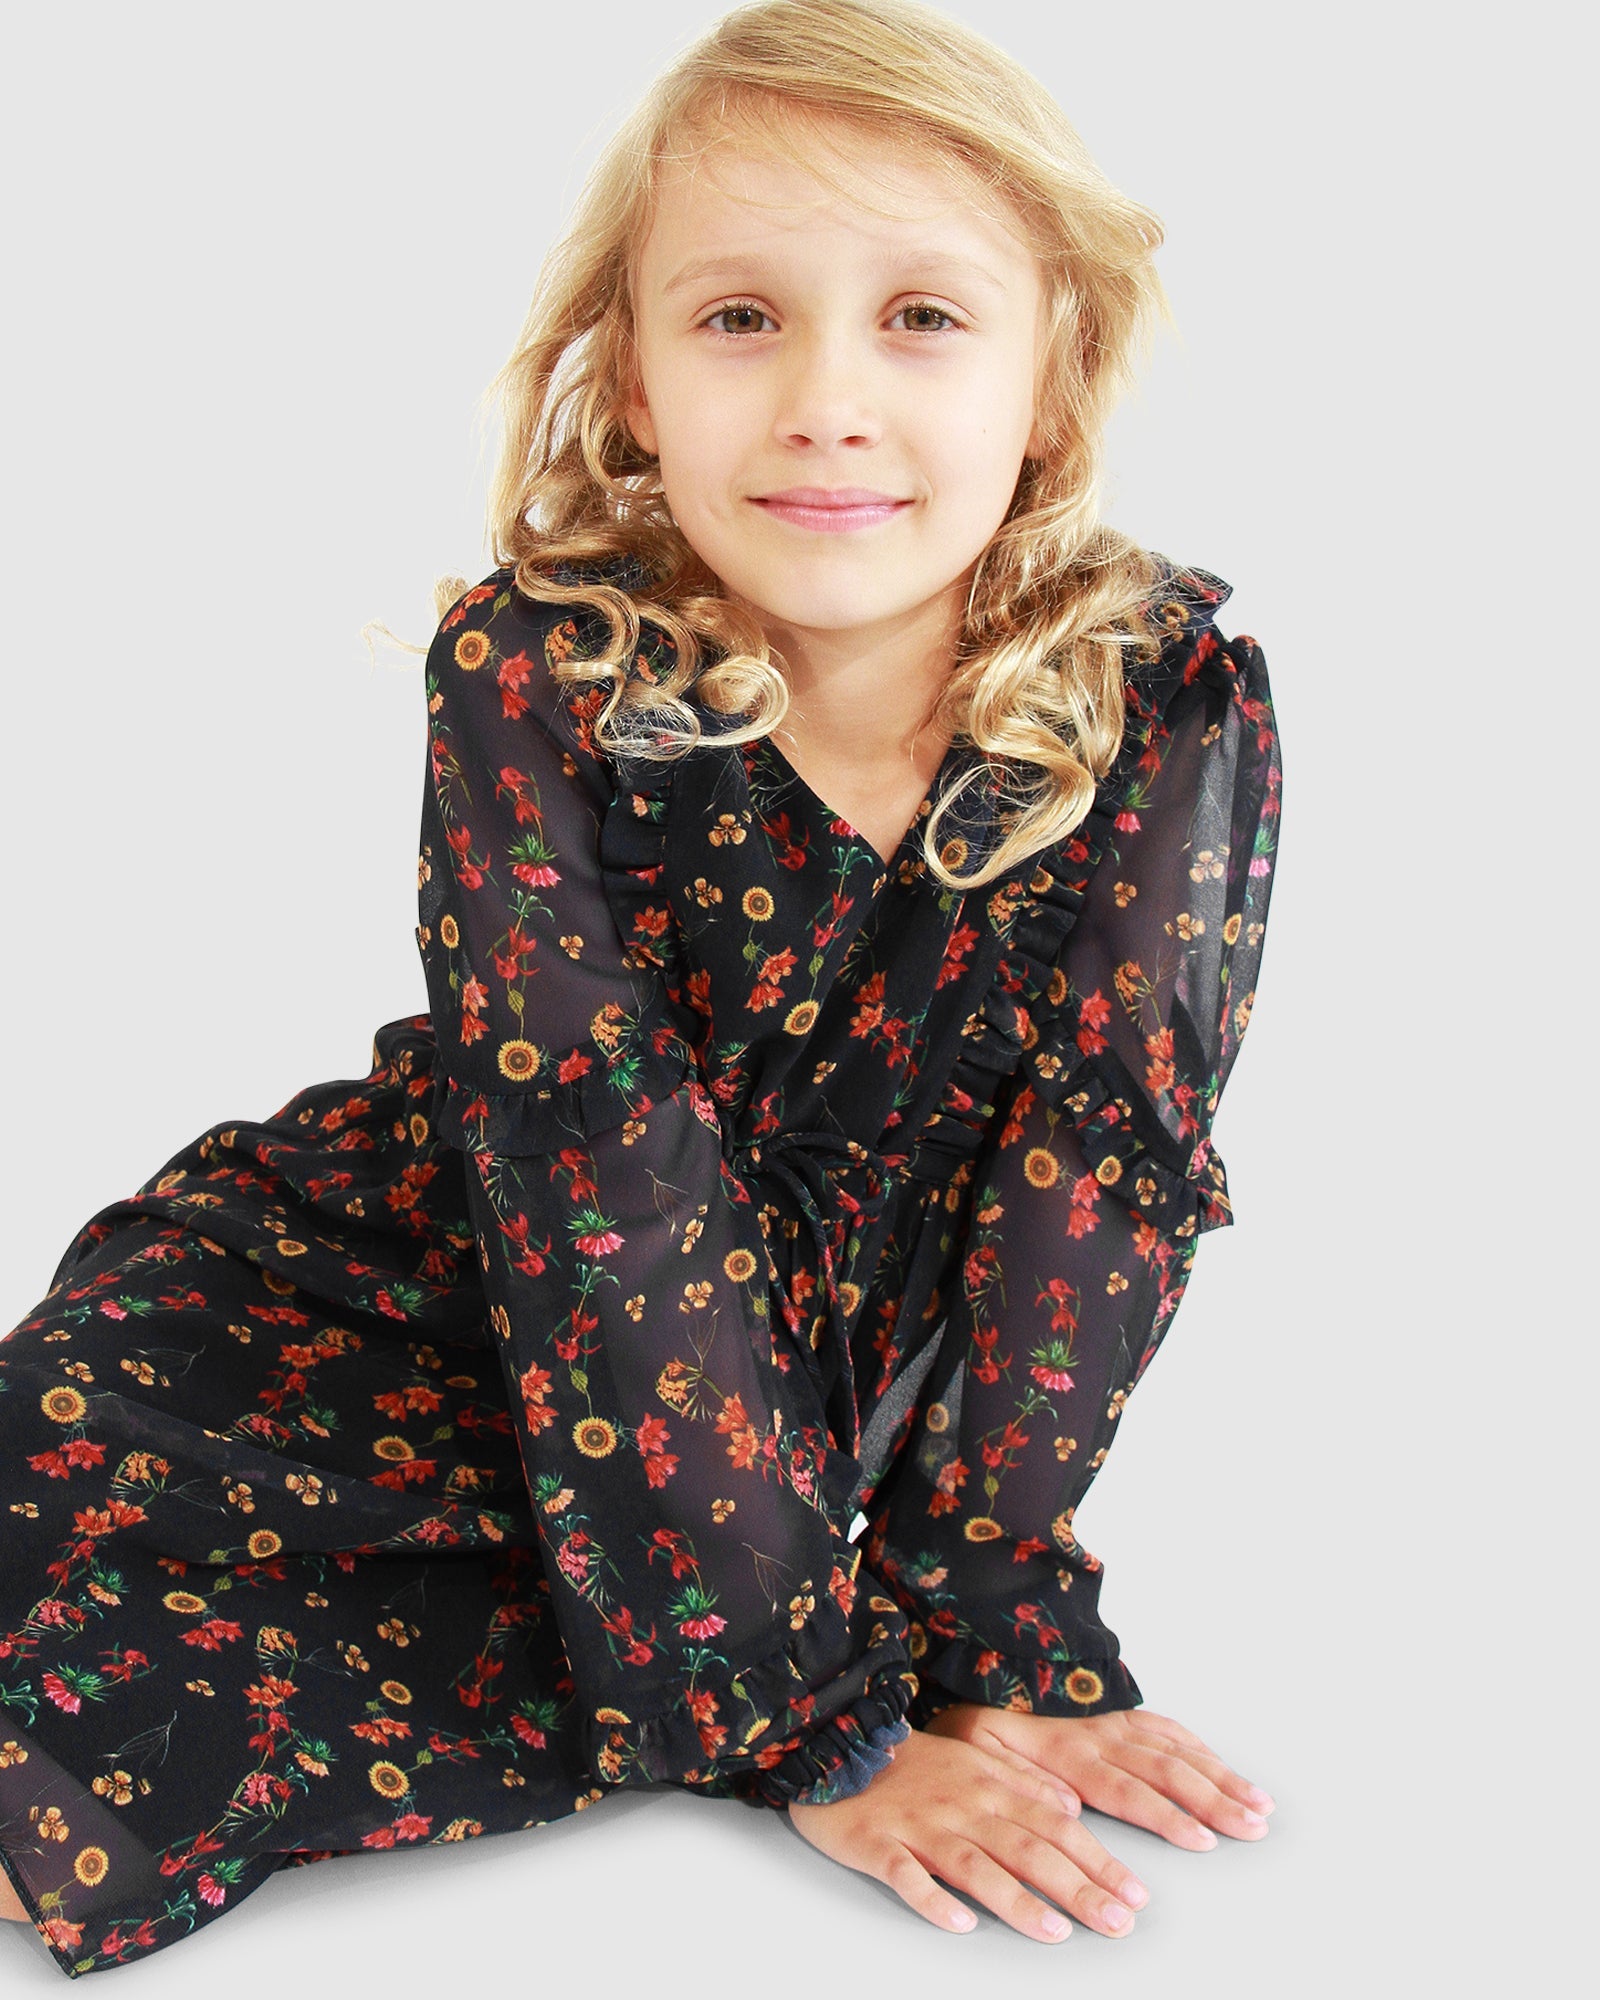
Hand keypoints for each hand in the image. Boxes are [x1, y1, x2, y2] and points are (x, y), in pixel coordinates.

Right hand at [786, 1722, 1148, 1942]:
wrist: (838, 1742)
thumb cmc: (913, 1762)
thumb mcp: (974, 1759)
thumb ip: (1022, 1781)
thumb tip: (1071, 1806)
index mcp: (989, 1786)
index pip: (1056, 1826)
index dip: (1098, 1860)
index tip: (1136, 1893)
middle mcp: (963, 1806)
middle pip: (1027, 1849)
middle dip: (1077, 1888)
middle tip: (1119, 1923)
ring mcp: (920, 1827)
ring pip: (976, 1866)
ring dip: (1018, 1901)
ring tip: (1056, 1932)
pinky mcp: (877, 1845)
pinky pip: (907, 1876)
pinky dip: (932, 1899)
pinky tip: (958, 1922)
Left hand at [924, 1702, 1275, 1849]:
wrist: (979, 1658)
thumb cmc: (978, 1714)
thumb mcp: (979, 1750)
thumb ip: (1021, 1781)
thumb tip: (1070, 1809)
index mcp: (1069, 1753)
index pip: (1129, 1792)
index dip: (1168, 1816)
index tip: (1203, 1839)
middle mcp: (1101, 1735)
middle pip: (1169, 1772)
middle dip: (1216, 1802)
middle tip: (1255, 1827)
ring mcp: (1113, 1719)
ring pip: (1177, 1749)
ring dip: (1220, 1777)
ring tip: (1258, 1802)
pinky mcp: (1116, 1709)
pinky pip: (1165, 1726)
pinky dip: (1198, 1747)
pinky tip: (1220, 1766)